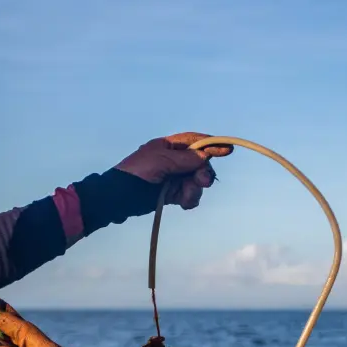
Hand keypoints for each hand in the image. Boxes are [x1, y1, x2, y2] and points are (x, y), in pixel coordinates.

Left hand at [113, 132, 233, 209]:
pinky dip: (190, 199)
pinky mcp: (172, 195)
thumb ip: (184, 159)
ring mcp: (173, 178)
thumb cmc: (136, 173)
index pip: (194, 142)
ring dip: (195, 189)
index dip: (211, 145)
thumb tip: (204, 155)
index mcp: (168, 146)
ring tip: (185, 197)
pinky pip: (190, 195)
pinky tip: (183, 204)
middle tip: (203, 182)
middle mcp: (173, 160)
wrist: (118, 198)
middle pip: (199, 163)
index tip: (228, 149)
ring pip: (196, 181)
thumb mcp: (161, 161)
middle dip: (203, 173)